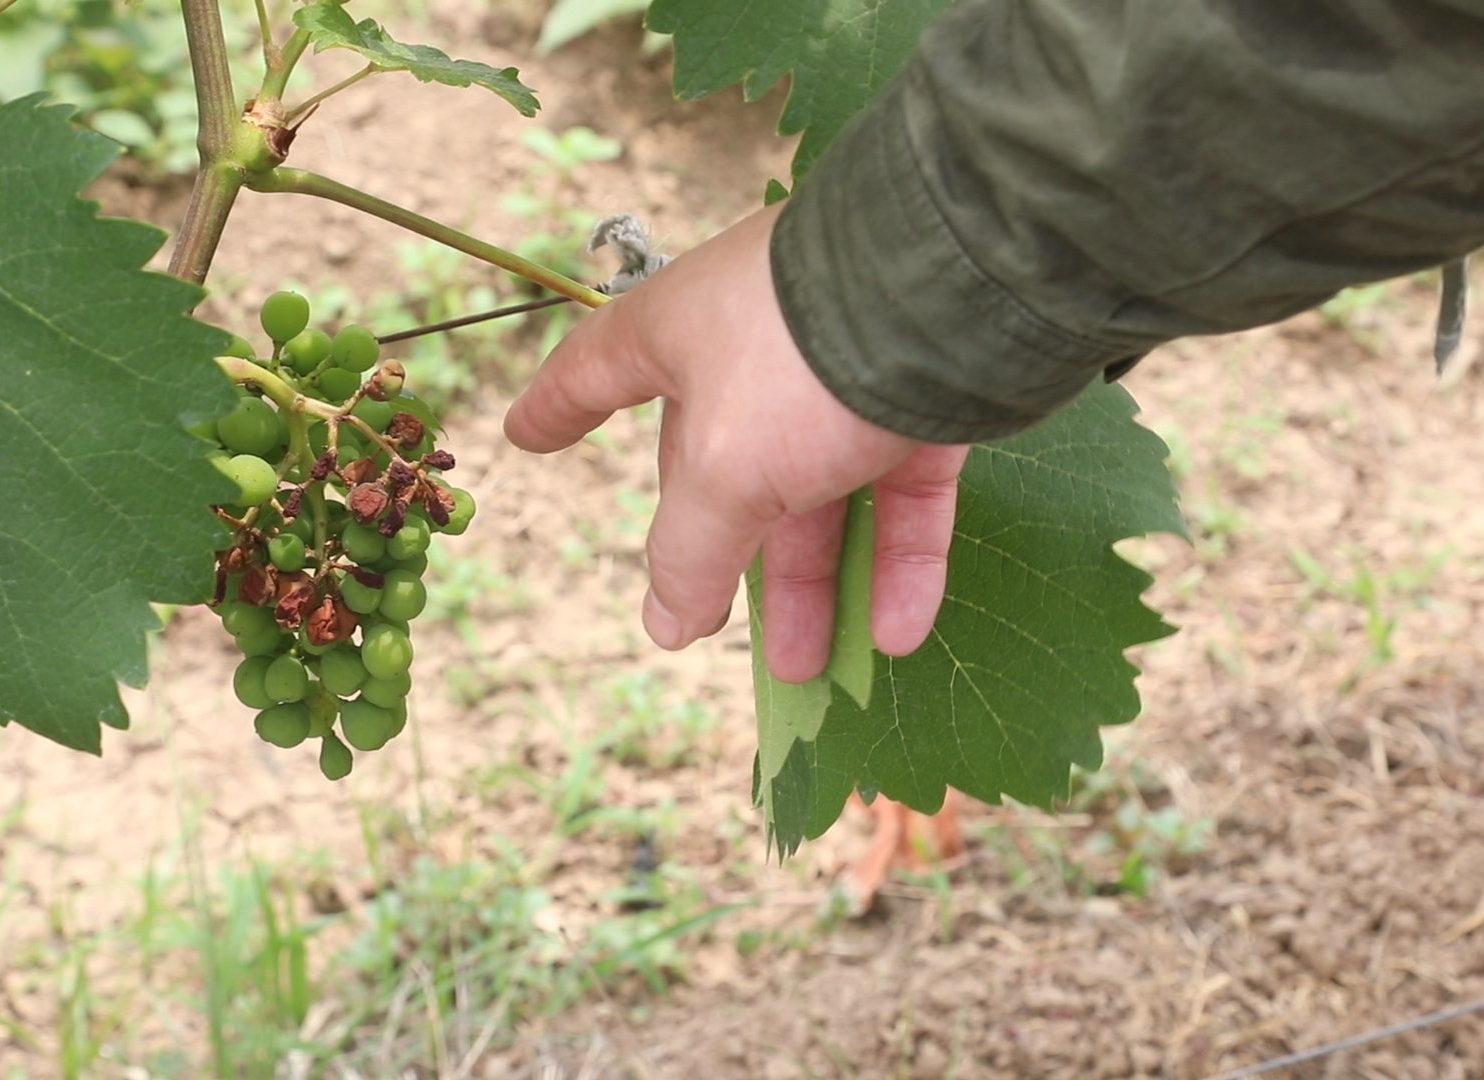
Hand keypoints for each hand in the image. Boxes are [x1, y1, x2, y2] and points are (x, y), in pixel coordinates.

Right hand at [503, 204, 968, 681]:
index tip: (527, 436)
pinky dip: (897, 562)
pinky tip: (895, 633)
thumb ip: (688, 551)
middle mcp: (757, 346)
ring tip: (806, 668)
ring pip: (820, 491)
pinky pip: (903, 492)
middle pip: (719, 461)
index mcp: (678, 333)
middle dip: (719, 551)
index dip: (557, 407)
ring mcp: (844, 370)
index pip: (594, 371)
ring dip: (814, 584)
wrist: (956, 289)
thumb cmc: (801, 361)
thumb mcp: (721, 468)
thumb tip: (665, 626)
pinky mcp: (927, 395)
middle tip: (705, 624)